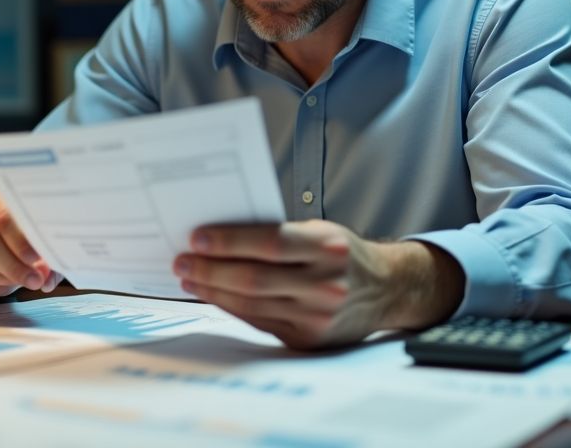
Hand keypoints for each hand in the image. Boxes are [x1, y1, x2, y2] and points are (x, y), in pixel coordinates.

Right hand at [0, 171, 56, 300]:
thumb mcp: (27, 222)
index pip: (2, 214)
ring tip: (20, 283)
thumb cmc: (10, 220)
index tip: (40, 262)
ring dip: (0, 280)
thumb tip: (47, 278)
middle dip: (13, 265)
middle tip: (34, 280)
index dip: (22, 243)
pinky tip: (1, 287)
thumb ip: (41, 246)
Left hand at [172, 219, 462, 348]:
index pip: (270, 243)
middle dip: (211, 269)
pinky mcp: (308, 339)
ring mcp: (317, 316)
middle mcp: (325, 284)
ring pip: (251, 304)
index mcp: (329, 248)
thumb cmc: (344, 253)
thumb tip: (221, 235)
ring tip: (191, 277)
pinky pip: (259, 321)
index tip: (198, 238)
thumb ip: (280, 234)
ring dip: (213, 290)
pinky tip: (214, 294)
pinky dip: (232, 306)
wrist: (387, 290)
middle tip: (182, 261)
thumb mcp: (322, 231)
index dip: (230, 241)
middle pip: (254, 278)